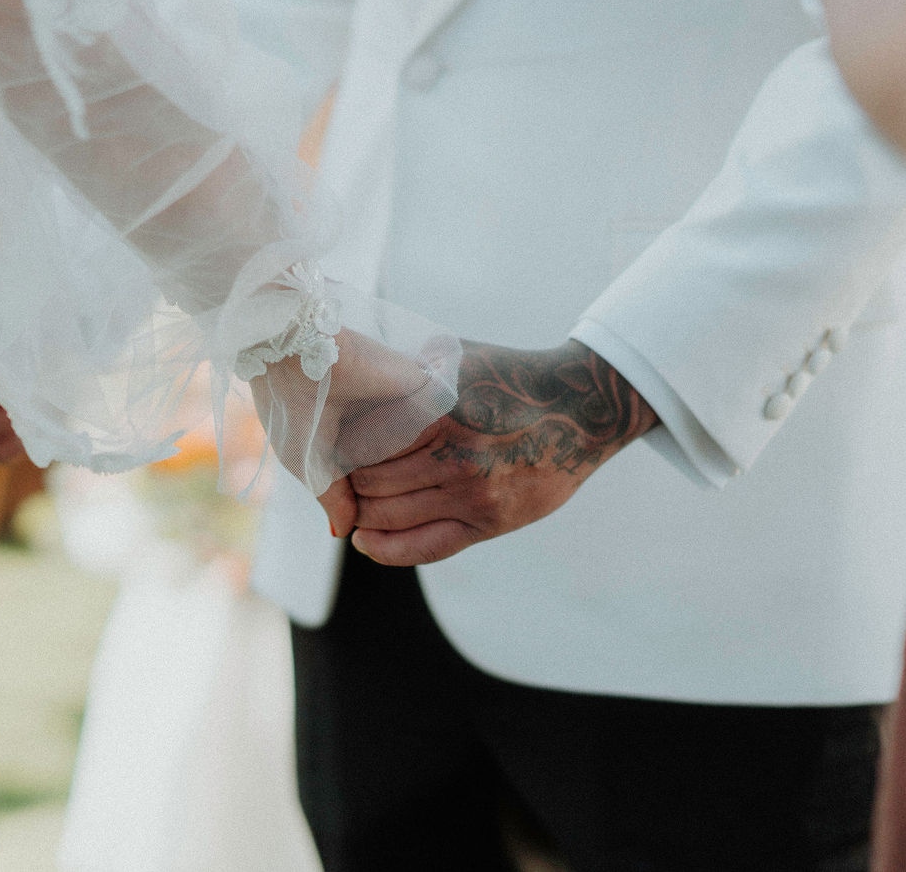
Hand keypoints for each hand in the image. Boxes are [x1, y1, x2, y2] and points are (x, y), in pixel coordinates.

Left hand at [345, 340, 656, 565]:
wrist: (581, 411)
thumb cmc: (511, 377)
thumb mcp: (458, 358)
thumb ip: (407, 366)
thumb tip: (351, 361)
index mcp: (441, 408)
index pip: (362, 438)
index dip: (335, 444)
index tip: (324, 442)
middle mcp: (456, 454)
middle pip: (371, 481)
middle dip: (344, 481)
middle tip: (331, 476)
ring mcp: (473, 493)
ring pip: (390, 515)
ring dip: (361, 511)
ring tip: (348, 502)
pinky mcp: (490, 522)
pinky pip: (425, 547)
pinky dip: (385, 548)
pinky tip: (364, 540)